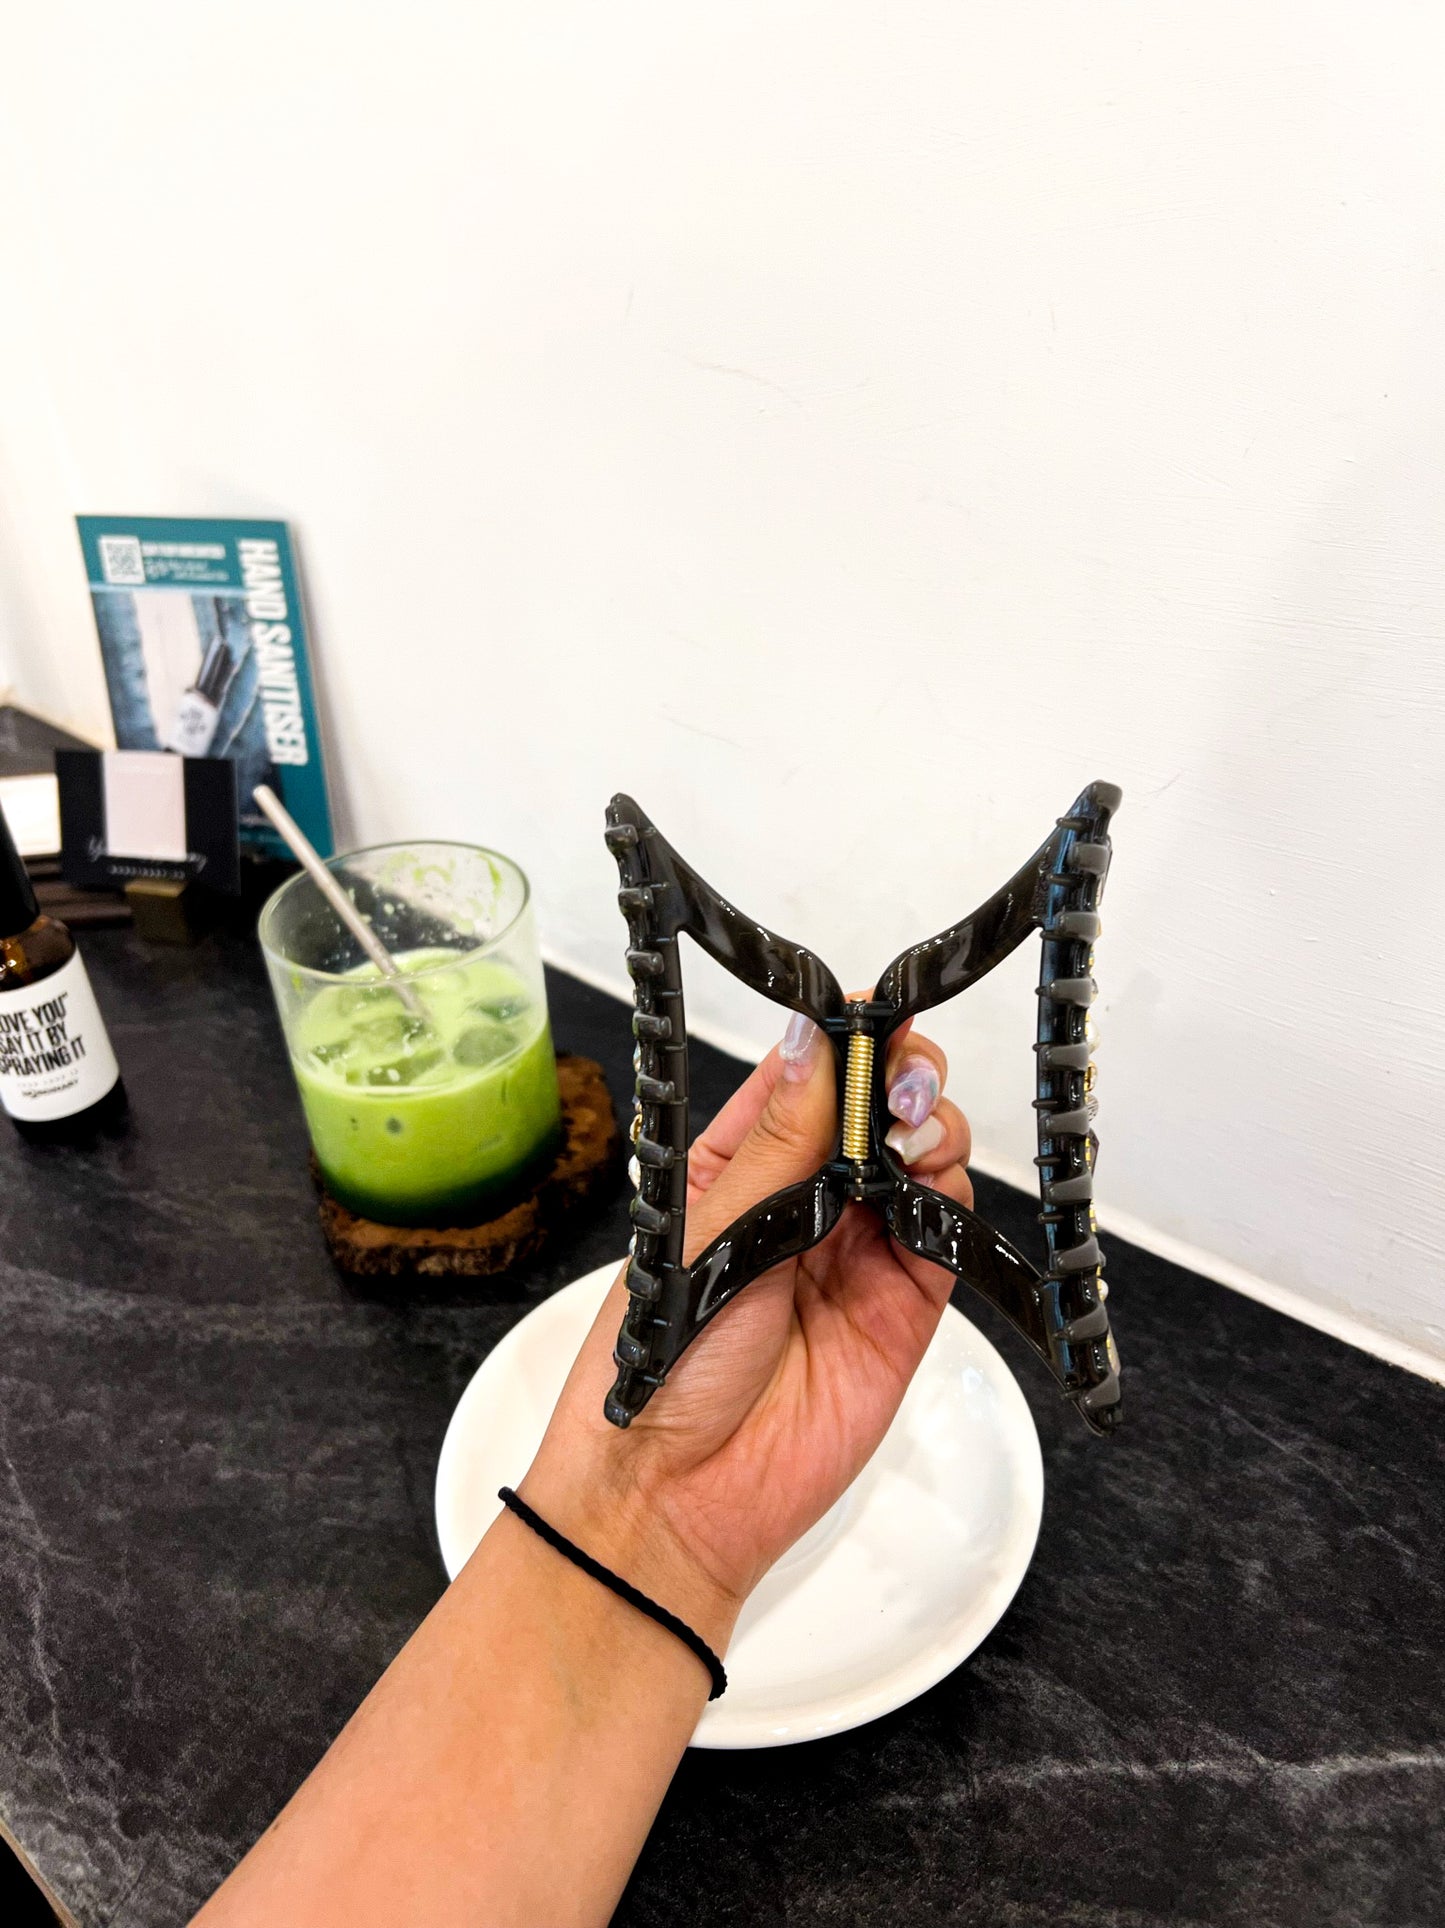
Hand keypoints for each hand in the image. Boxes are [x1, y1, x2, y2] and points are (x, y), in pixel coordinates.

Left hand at [523, 1011, 972, 1649]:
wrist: (675, 1501)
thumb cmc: (659, 1367)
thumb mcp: (708, 1237)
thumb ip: (778, 1144)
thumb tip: (811, 1040)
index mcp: (738, 1167)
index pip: (805, 1079)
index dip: (845, 1038)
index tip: (878, 1011)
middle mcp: (805, 1201)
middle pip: (876, 1110)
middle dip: (900, 1077)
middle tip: (901, 1083)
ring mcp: (859, 1252)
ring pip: (920, 1161)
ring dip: (929, 1129)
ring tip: (911, 1137)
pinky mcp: (905, 1307)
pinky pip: (944, 1234)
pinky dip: (950, 1198)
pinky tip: (930, 1185)